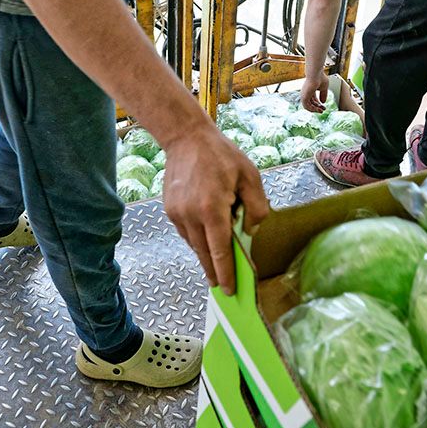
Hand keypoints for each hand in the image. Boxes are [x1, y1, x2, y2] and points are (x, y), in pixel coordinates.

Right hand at [161, 125, 269, 295]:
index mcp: (212, 208)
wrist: (186, 137)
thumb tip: (250, 232)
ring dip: (205, 256)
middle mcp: (191, 215)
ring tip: (216, 266)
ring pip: (194, 245)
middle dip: (214, 272)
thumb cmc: (221, 155)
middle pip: (205, 253)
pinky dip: (196, 240)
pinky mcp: (170, 210)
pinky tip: (206, 241)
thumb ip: (256, 207)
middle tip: (224, 288)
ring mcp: (177, 213)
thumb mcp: (250, 176)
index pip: (220, 250)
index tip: (230, 290)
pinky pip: (185, 233)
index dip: (226, 272)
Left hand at [301, 71, 328, 112]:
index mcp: (310, 90)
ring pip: (307, 106)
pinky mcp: (304, 97)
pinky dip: (312, 109)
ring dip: (314, 110)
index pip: (313, 100)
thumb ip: (323, 95)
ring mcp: (304, 95)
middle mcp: (306, 93)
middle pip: (310, 103)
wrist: (316, 74)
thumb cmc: (320, 77)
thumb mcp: (324, 88)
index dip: (318, 104)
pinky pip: (306, 106)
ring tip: (320, 111)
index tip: (324, 107)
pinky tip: (317, 110)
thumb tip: (323, 102)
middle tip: (322, 111)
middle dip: (317, 108)